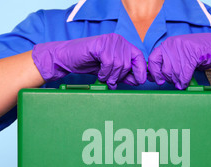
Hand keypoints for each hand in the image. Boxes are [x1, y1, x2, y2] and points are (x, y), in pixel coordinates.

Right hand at [32, 33, 146, 88]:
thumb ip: (124, 75)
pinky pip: (109, 62)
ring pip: (119, 64)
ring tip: (103, 78)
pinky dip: (104, 72)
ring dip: (111, 76)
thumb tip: (138, 81)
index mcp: (123, 45)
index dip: (141, 70)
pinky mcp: (101, 44)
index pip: (139, 57)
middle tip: (110, 82)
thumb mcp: (110, 71)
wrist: (69, 59)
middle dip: (120, 77)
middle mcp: (118, 40)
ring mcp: (110, 41)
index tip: (140, 82)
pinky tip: (99, 73)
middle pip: (128, 64)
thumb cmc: (89, 64)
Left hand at [148, 33, 210, 89]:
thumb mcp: (178, 55)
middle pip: (165, 70)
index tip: (159, 81)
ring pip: (175, 73)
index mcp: (167, 44)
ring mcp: (183, 48)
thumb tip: (153, 77)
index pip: (152, 59)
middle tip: (176, 80)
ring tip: (183, 80)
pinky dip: (185, 82)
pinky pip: (184, 74)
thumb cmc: (196, 53)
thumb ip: (166, 64)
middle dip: (170, 79)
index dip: (154, 73)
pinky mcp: (193, 54)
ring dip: (179, 81)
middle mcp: (173, 45)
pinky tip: (186, 83)